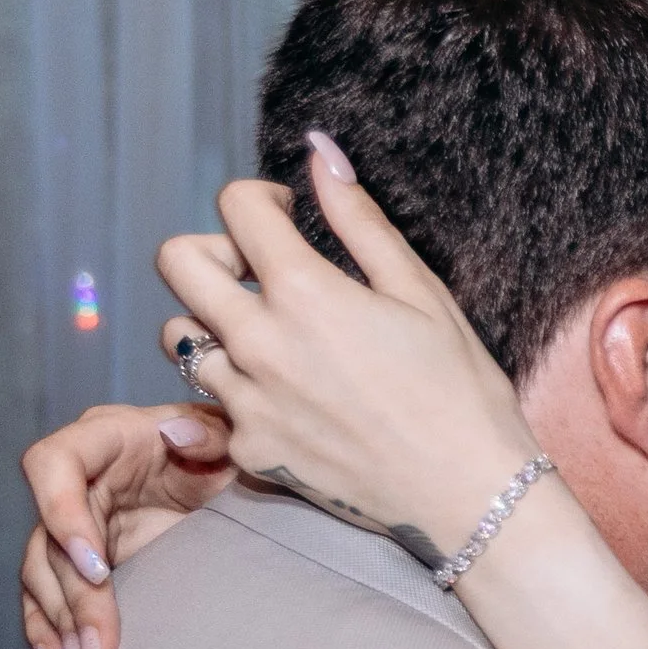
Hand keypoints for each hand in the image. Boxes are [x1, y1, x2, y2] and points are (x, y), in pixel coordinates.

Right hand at [18, 402, 233, 648]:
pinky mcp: (82, 559)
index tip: (97, 568)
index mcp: (106, 437)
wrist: (236, 481)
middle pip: (51, 537)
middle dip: (73, 597)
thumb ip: (212, 433)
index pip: (55, 463)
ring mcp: (78, 522)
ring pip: (44, 573)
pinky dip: (49, 628)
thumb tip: (177, 434)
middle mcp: (80, 479)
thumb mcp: (232, 439)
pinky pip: (47, 594)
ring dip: (61, 623)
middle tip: (99, 648)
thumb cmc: (231, 452)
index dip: (62, 515)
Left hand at [153, 133, 538, 572]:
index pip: (237, 207)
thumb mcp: (421, 294)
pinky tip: (293, 401)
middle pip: (177, 261)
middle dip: (215, 250)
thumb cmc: (461, 392)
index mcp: (304, 292)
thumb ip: (359, 221)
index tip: (289, 219)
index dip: (263, 200)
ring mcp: (247, 402)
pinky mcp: (250, 451)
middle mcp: (260, 344)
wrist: (470, 497)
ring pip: (179, 337)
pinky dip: (241, 393)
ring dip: (214, 324)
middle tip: (259, 272)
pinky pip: (214, 405)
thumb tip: (320, 152)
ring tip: (270, 339)